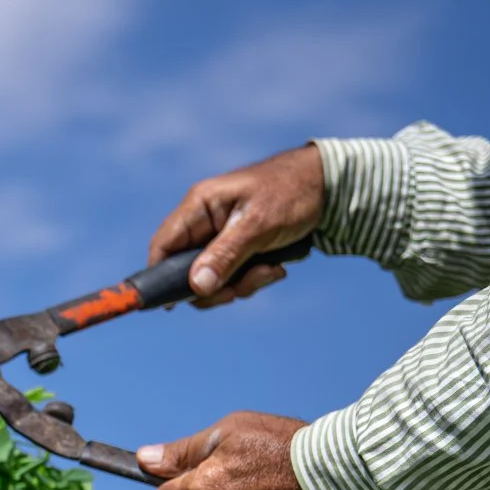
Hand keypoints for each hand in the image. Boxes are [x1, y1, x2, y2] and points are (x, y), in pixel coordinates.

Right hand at [147, 144, 324, 305]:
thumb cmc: (292, 193)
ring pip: (212, 278)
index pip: (163, 245)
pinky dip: (252, 278)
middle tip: (241, 289)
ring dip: (240, 284)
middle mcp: (204, 222)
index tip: (171, 304)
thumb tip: (197, 287)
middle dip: (215, 287)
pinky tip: (276, 267)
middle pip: (186, 270)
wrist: (329, 186)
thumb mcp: (258, 226)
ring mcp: (220, 236)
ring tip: (272, 271)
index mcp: (199, 206)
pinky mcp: (237, 247)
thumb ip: (225, 255)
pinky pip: (232, 275)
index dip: (160, 275)